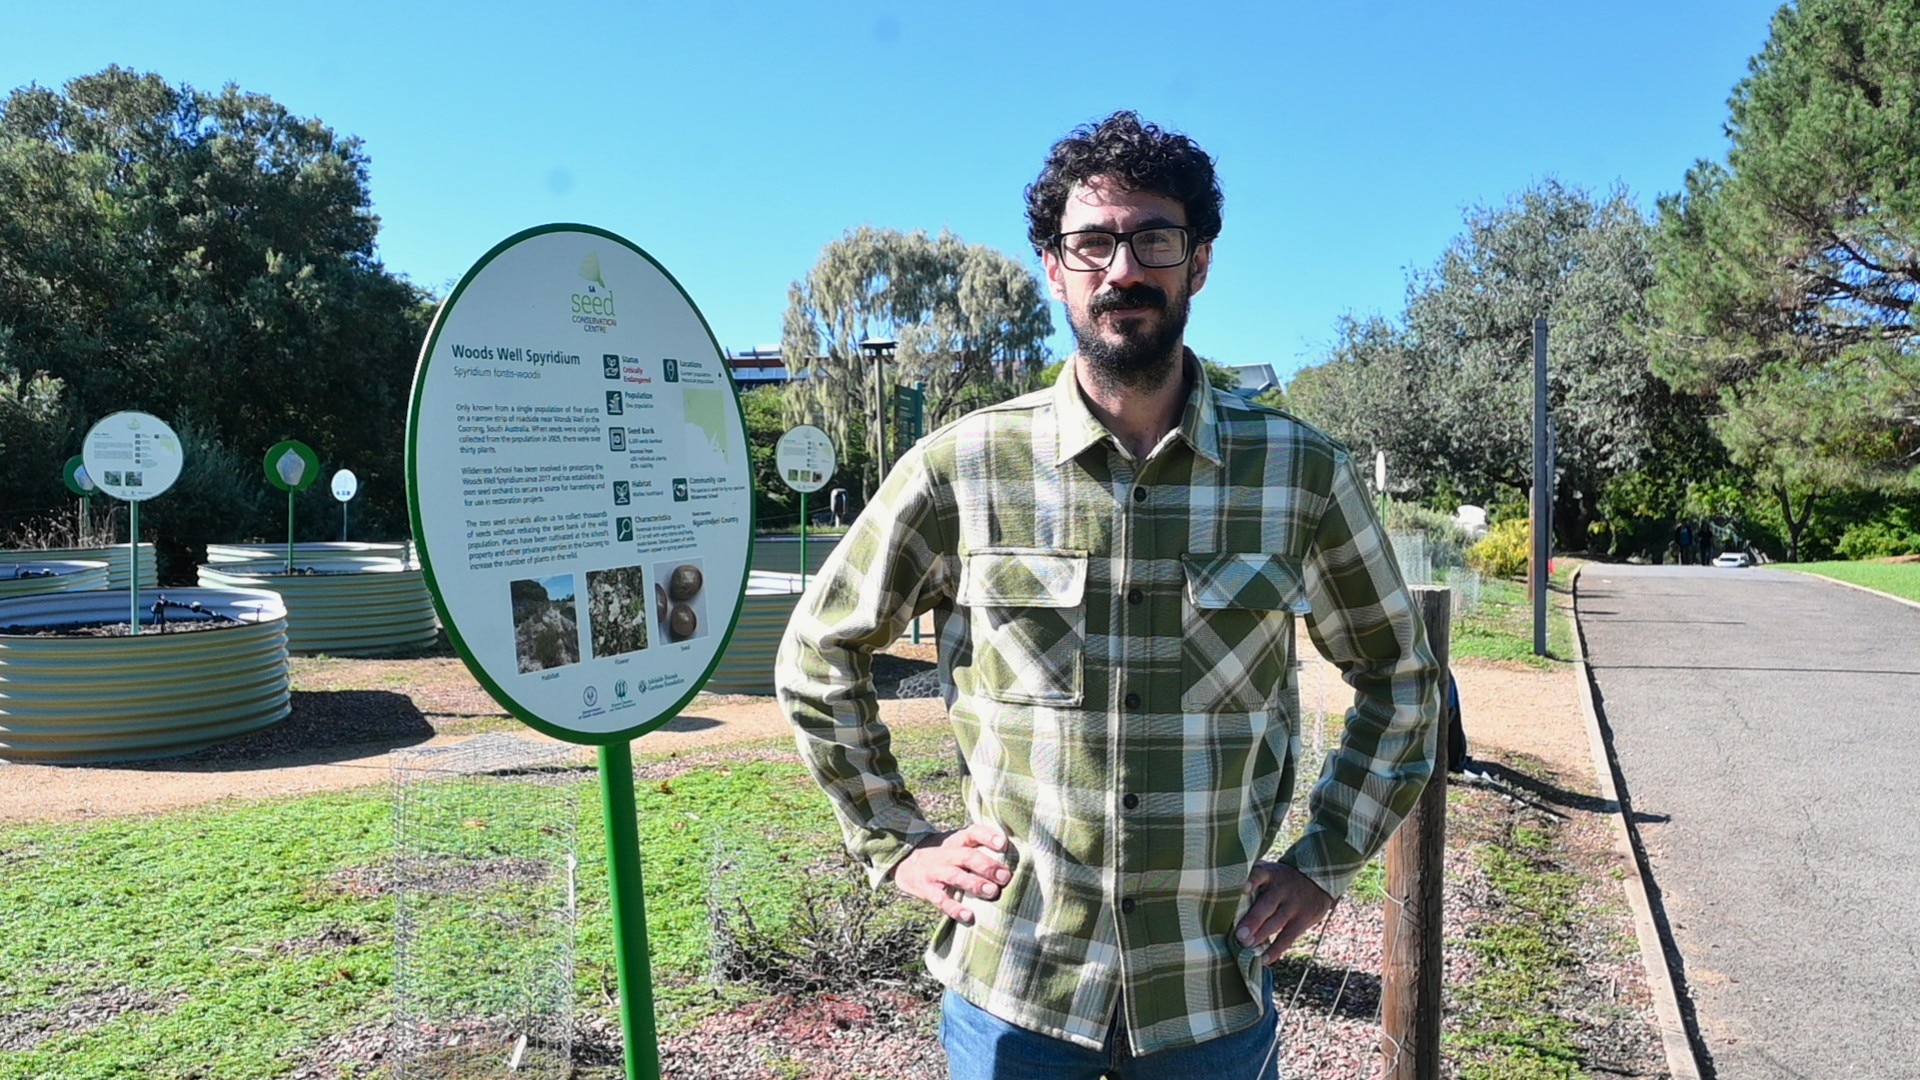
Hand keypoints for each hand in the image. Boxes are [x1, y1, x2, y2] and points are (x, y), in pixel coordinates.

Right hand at [893, 824, 1012, 923]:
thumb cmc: (944, 855)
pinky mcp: (926, 889)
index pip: (972, 833)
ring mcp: (935, 871)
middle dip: (987, 866)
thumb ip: (980, 848)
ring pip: (955, 876)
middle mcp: (946, 854)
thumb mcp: (957, 844)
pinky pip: (940, 899)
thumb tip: (1018, 856)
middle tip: (1006, 877)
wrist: (904, 862)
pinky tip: (968, 916)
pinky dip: (954, 908)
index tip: (1003, 844)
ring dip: (974, 884)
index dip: (988, 836)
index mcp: (956, 840)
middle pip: (967, 856)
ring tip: (993, 893)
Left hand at [1235, 861, 1333, 964]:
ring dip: (1261, 936)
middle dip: (1253, 921)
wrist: (1317, 879)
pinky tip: (1264, 959)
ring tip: (1247, 947)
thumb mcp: (1269, 871)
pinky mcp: (1303, 919)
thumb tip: (1220, 891)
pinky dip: (1276, 949)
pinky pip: (1288, 937)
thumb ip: (1250, 879)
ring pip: (1276, 922)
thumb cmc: (1280, 879)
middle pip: (1266, 905)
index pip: (1259, 874)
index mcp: (1269, 874)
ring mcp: (1293, 905)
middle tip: (1240, 935)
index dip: (1252, 881)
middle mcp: (1281, 889)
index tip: (1242, 889)